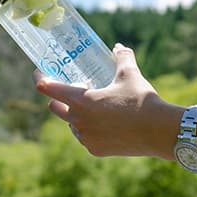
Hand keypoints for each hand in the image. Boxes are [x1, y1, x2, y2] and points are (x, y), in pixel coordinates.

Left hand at [35, 44, 180, 158]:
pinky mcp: (96, 150)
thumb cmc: (141, 100)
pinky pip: (85, 137)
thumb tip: (118, 46)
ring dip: (76, 114)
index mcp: (82, 100)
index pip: (49, 89)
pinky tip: (103, 123)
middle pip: (55, 108)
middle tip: (77, 89)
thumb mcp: (130, 74)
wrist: (158, 131)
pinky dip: (89, 129)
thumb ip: (121, 57)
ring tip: (94, 106)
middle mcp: (79, 120)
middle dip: (59, 98)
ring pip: (71, 124)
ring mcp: (86, 138)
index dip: (41, 79)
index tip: (38, 74)